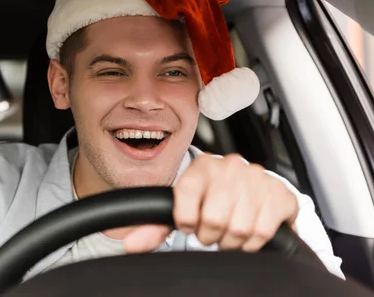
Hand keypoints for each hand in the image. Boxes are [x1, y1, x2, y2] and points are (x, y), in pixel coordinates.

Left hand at [123, 154, 298, 252]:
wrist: (253, 193)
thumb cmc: (214, 200)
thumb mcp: (182, 208)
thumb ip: (154, 227)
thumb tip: (130, 244)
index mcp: (202, 166)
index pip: (184, 200)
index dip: (186, 221)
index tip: (190, 223)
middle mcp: (230, 166)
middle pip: (214, 219)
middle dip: (210, 234)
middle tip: (213, 230)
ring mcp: (257, 178)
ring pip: (238, 228)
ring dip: (232, 241)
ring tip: (230, 231)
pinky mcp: (280, 194)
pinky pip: (262, 232)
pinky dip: (253, 242)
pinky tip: (249, 232)